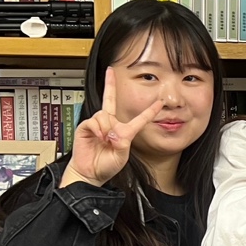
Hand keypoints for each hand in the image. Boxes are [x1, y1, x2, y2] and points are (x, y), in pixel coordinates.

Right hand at [64, 67, 162, 185]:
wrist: (90, 174)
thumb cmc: (106, 166)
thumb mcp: (121, 156)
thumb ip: (121, 142)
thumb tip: (113, 130)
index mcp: (123, 131)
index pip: (139, 119)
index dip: (149, 111)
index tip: (159, 102)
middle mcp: (110, 124)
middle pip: (110, 99)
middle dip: (110, 84)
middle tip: (110, 71)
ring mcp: (97, 125)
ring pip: (104, 114)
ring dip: (106, 127)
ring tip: (105, 139)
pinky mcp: (86, 127)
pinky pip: (94, 120)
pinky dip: (98, 129)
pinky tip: (99, 137)